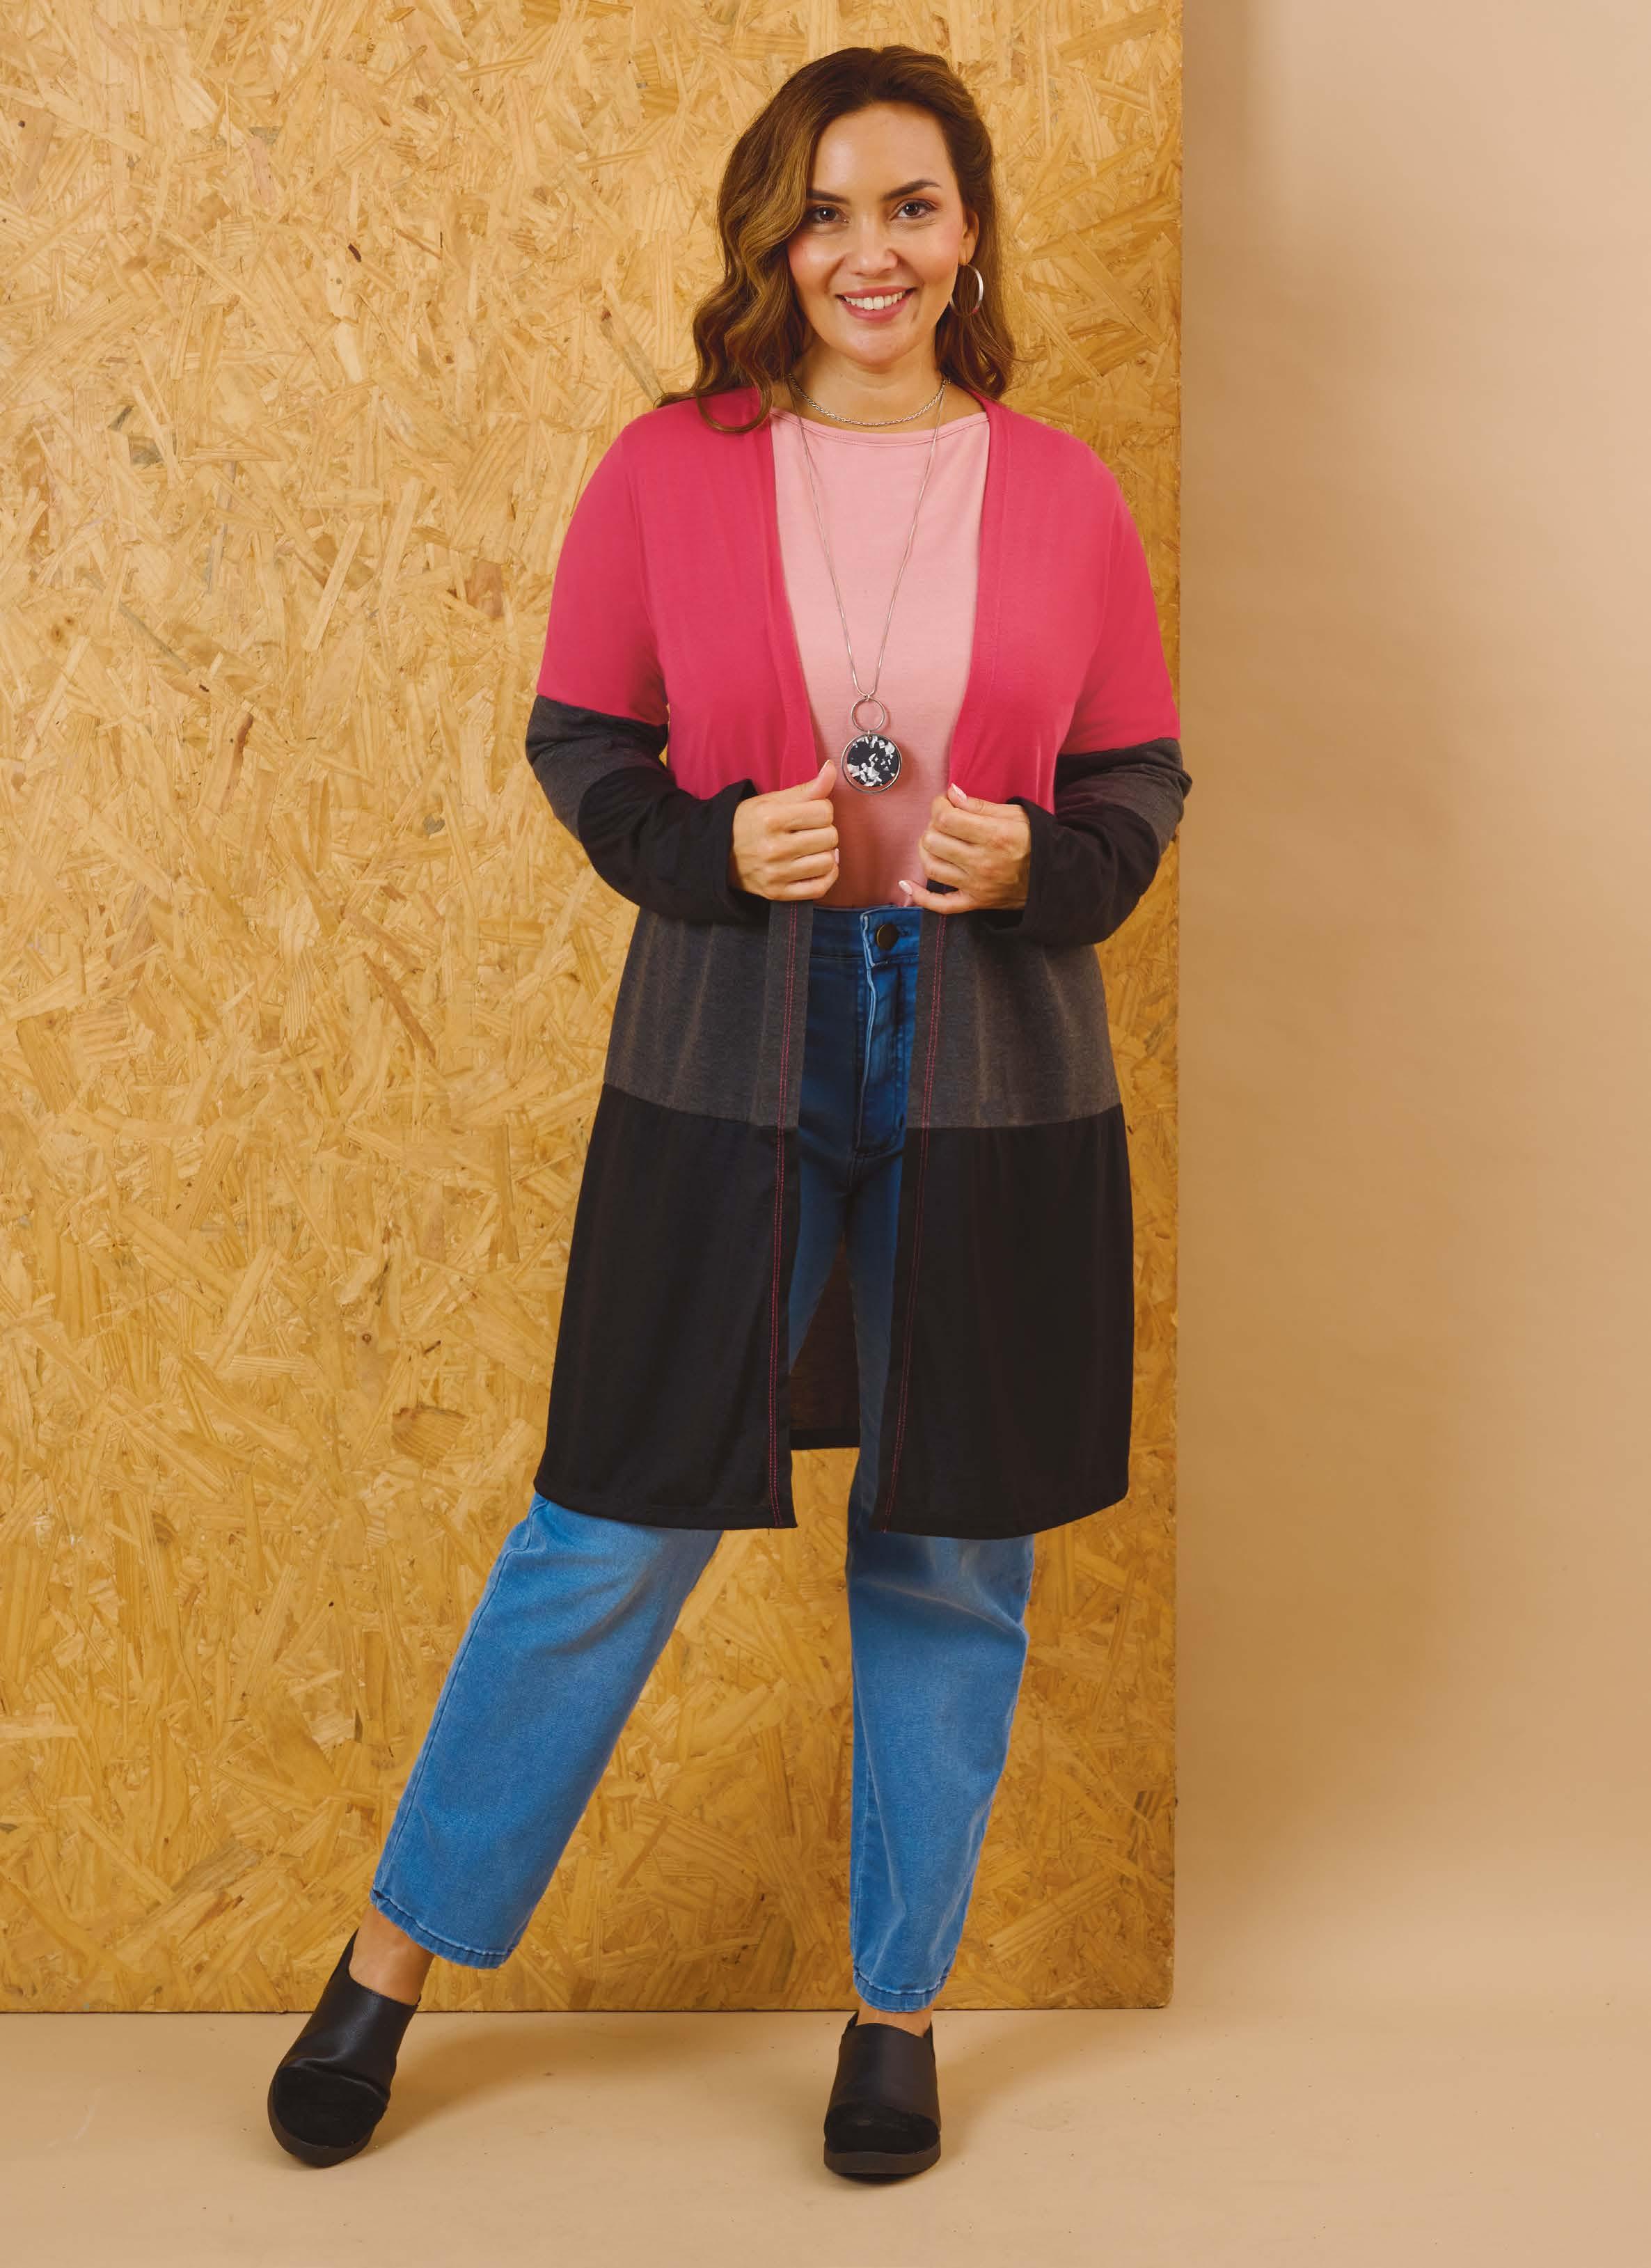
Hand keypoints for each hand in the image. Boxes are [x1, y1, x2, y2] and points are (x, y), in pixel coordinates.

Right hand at [727, 757, 839, 900]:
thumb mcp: (772, 801)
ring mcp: (776, 873)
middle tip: (809, 832)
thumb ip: (806, 788)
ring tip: (812, 849)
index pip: (824, 811)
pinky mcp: (778, 893)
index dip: (822, 810)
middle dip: (824, 831)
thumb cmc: (748, 823)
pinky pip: (819, 888)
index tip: (810, 813)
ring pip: (828, 862)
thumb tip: (831, 769)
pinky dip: (825, 877)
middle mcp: (774, 847)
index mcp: (772, 818)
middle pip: (830, 837)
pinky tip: (816, 867)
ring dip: (825, 854)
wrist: (718, 855)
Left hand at [897, 782, 1029, 913]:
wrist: (1054, 877)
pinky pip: (940, 905)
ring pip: (931, 867)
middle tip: (944, 822)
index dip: (938, 805)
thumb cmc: (1035, 840)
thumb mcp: (1015, 814)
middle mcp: (981, 862)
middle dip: (932, 826)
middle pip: (933, 841)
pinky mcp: (975, 902)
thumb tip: (952, 794)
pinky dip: (919, 896)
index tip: (945, 803)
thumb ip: (980, 806)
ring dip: (926, 850)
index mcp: (993, 835)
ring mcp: (976, 885)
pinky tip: (907, 883)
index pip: (946, 818)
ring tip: (935, 841)